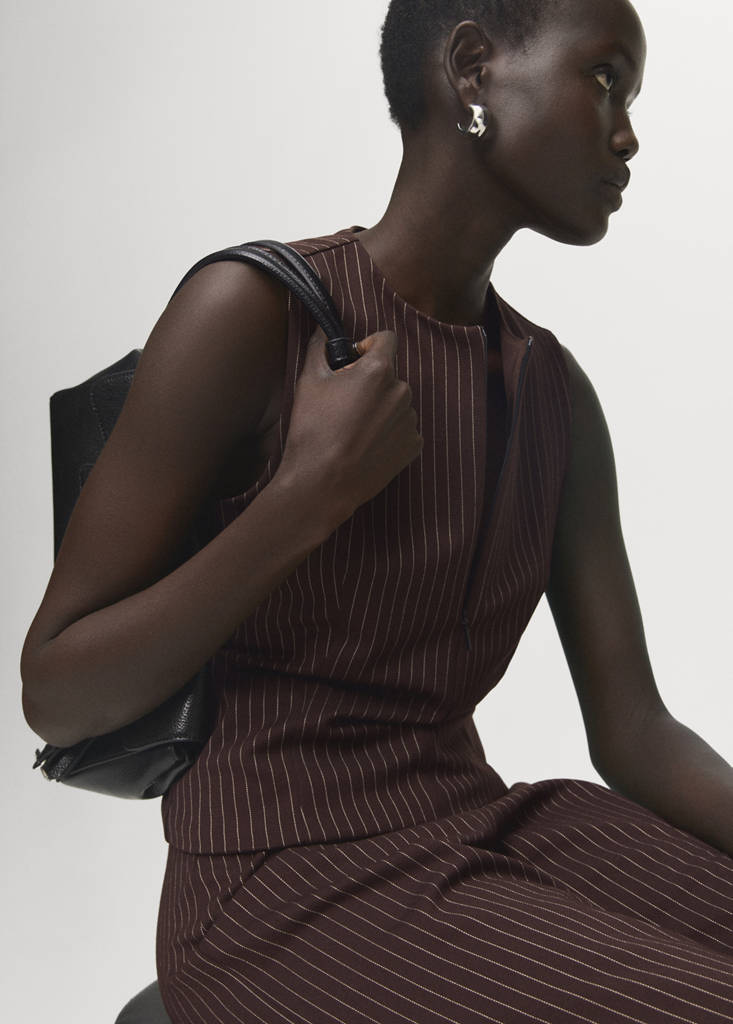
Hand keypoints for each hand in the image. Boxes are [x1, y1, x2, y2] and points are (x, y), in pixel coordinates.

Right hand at [277, 326, 422, 524]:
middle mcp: (402, 392)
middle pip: (389, 374)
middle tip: (344, 403)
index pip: (387, 339)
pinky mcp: (413, 446)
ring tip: (353, 429)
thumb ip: (319, 348)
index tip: (353, 361)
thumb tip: (323, 331)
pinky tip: (366, 445)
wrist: (323, 484)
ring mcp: (410, 421)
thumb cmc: (313, 431)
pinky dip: (388, 432)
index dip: (368, 346)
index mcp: (379, 371)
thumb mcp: (309, 382)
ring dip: (380, 408)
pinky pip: (403, 429)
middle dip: (370, 382)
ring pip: (396, 402)